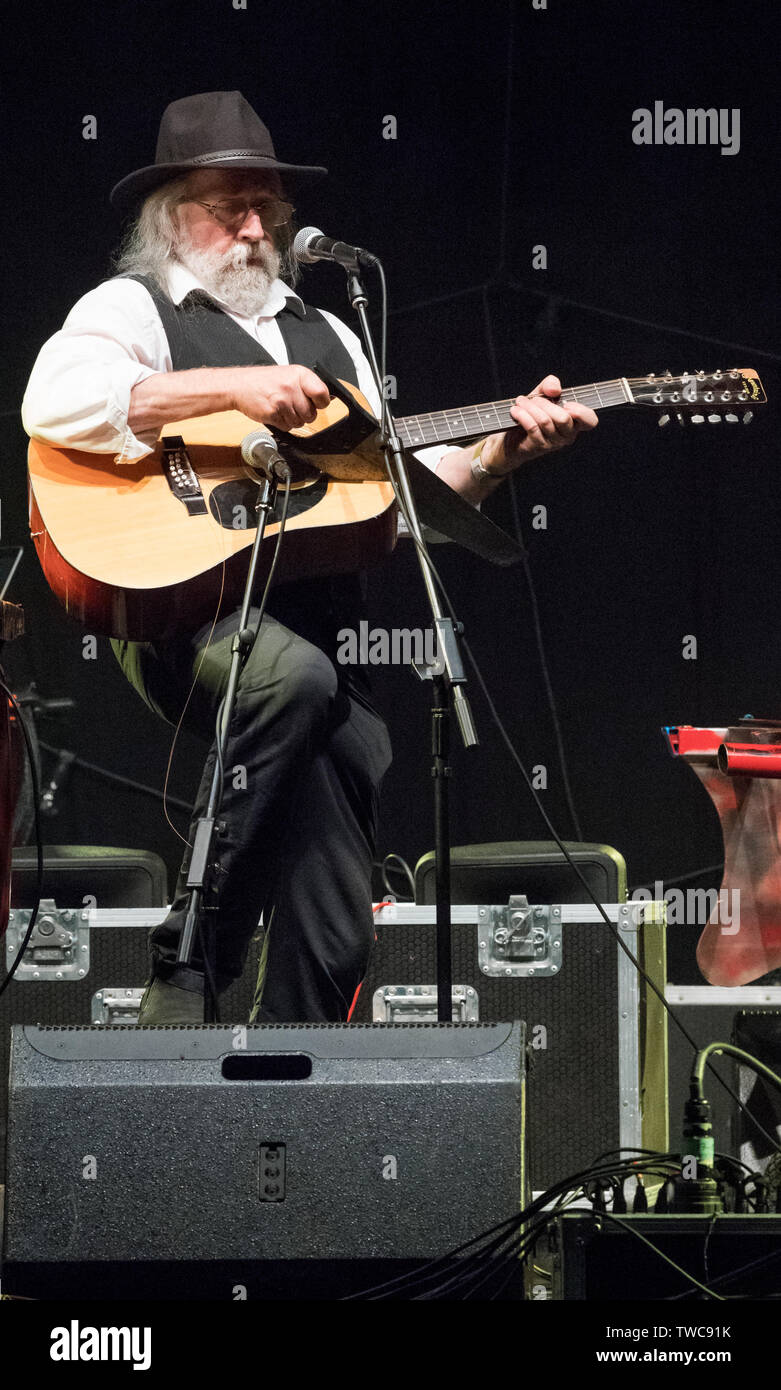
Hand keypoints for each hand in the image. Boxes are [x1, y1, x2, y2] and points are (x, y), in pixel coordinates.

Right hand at [230, 365, 330, 429]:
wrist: (239, 385)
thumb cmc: (263, 381)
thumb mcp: (288, 375)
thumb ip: (307, 386)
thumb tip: (325, 398)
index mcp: (299, 374)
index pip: (322, 394)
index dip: (320, 402)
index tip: (316, 403)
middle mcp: (291, 386)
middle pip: (311, 414)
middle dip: (303, 414)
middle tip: (291, 405)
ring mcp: (282, 401)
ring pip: (299, 423)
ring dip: (291, 419)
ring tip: (281, 407)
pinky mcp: (273, 413)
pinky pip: (287, 427)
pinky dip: (281, 424)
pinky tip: (274, 412)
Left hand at [480, 375, 597, 472]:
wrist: (513, 436)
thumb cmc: (533, 414)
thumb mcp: (542, 394)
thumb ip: (550, 385)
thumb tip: (554, 390)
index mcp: (575, 422)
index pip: (590, 421)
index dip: (581, 412)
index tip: (566, 403)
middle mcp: (568, 435)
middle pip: (563, 418)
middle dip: (544, 403)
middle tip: (531, 399)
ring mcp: (554, 443)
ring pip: (545, 421)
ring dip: (530, 407)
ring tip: (520, 402)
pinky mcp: (539, 446)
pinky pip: (533, 427)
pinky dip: (522, 415)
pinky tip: (515, 410)